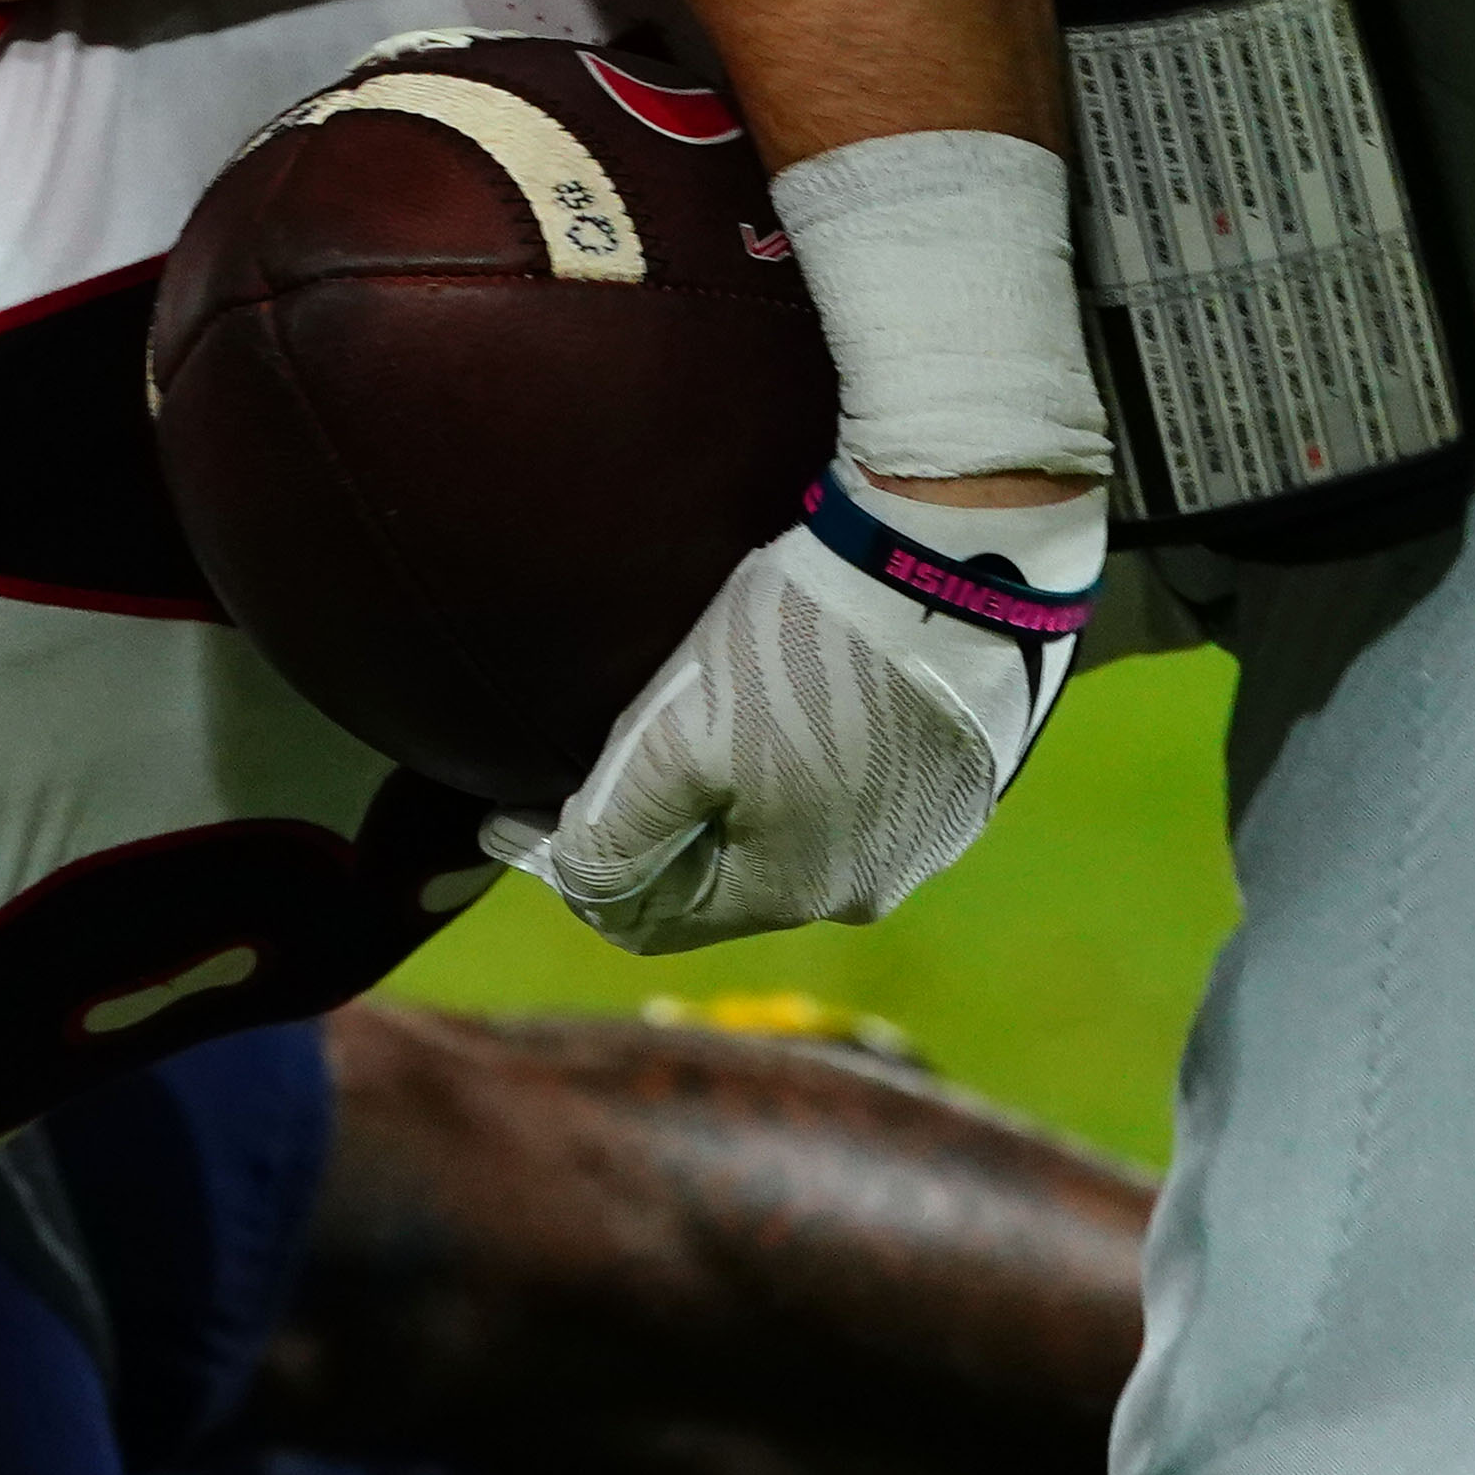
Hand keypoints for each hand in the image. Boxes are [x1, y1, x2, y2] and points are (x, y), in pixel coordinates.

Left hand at [493, 472, 1099, 951]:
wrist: (949, 554)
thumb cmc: (799, 649)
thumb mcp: (672, 742)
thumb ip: (610, 834)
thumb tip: (576, 884)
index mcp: (793, 893)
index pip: (648, 920)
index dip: (571, 872)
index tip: (509, 813)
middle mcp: (869, 886)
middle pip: (724, 880)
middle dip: (657, 836)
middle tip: (598, 765)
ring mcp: (929, 833)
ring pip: (794, 834)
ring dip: (735, 799)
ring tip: (697, 728)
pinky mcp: (966, 772)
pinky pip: (860, 789)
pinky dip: (807, 762)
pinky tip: (790, 702)